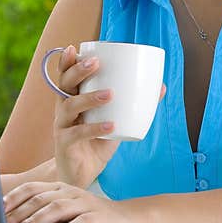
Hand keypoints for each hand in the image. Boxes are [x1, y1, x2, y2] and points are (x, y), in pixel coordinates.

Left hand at [3, 181, 139, 222]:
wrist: (126, 220)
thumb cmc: (90, 217)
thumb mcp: (63, 214)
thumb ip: (43, 216)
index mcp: (60, 188)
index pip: (32, 188)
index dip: (14, 197)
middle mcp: (70, 192)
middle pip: (42, 199)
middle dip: (21, 213)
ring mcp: (85, 202)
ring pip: (58, 208)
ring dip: (37, 221)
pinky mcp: (99, 216)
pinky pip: (83, 221)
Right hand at [52, 44, 165, 188]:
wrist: (82, 174)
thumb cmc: (97, 141)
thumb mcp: (115, 120)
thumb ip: (132, 105)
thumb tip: (160, 86)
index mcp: (72, 98)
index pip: (65, 76)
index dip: (67, 61)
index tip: (75, 48)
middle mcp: (63, 109)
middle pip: (64, 85)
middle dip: (78, 71)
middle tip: (96, 63)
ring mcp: (62, 126)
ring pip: (70, 106)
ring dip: (90, 98)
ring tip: (110, 94)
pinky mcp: (65, 144)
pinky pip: (78, 133)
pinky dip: (95, 128)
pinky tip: (111, 125)